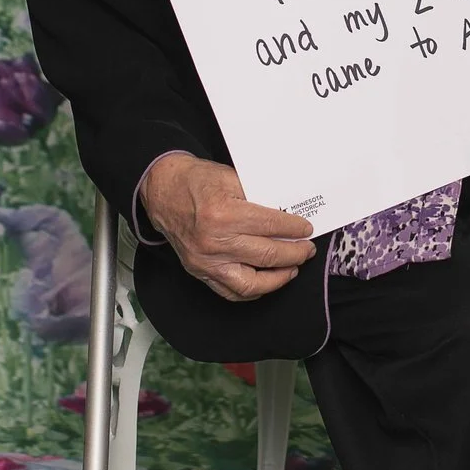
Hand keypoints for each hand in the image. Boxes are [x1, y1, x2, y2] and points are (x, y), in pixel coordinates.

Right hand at [138, 153, 314, 301]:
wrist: (162, 190)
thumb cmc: (194, 181)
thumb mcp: (231, 177)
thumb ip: (260, 196)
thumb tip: (288, 211)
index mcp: (224, 214)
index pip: (271, 226)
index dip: (295, 229)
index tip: (306, 229)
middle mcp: (214, 242)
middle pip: (267, 255)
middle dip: (295, 253)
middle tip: (306, 249)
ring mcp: (206, 262)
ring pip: (252, 283)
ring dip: (278, 278)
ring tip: (292, 267)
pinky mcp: (200, 271)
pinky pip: (231, 292)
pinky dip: (253, 290)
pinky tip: (267, 281)